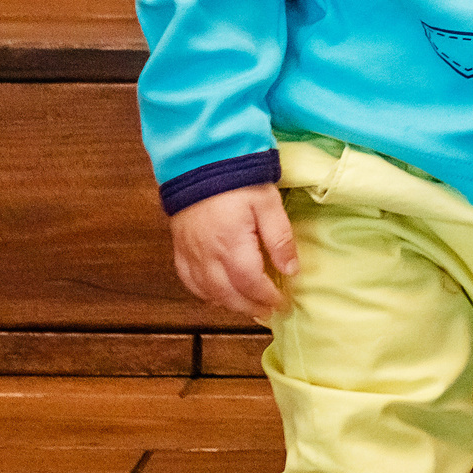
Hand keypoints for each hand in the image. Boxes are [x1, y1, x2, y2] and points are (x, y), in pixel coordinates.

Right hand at [169, 182, 297, 318]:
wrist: (199, 160)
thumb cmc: (237, 178)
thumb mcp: (268, 203)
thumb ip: (280, 238)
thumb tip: (291, 271)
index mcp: (231, 246)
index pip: (251, 284)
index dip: (268, 298)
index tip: (283, 303)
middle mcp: (208, 256)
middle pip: (229, 295)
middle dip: (251, 307)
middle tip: (270, 311)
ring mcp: (191, 254)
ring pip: (208, 293)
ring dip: (230, 304)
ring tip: (249, 306)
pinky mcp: (180, 248)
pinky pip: (189, 281)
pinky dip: (205, 293)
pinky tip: (217, 294)